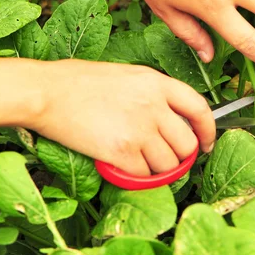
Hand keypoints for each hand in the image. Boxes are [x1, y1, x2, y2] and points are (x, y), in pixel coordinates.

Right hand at [32, 61, 214, 175]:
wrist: (47, 92)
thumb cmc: (78, 82)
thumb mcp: (126, 76)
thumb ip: (152, 94)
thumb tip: (167, 120)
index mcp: (156, 82)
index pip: (199, 108)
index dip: (208, 130)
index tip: (206, 144)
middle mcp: (154, 105)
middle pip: (187, 144)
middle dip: (181, 158)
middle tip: (168, 162)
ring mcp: (139, 129)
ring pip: (168, 165)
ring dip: (158, 171)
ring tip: (140, 164)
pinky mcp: (122, 151)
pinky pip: (143, 176)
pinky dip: (136, 178)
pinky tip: (123, 167)